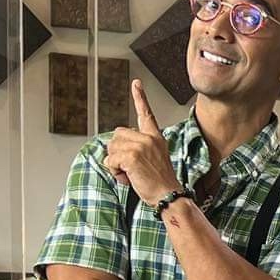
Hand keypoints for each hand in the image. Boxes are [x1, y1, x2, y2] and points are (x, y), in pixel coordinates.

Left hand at [101, 81, 182, 207]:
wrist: (168, 196)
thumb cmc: (160, 182)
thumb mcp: (154, 159)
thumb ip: (139, 148)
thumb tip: (117, 149)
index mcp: (155, 137)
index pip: (146, 114)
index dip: (140, 97)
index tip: (136, 83)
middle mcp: (148, 138)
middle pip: (118, 134)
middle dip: (117, 151)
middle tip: (130, 167)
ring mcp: (141, 146)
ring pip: (112, 147)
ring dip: (115, 162)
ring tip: (130, 173)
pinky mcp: (132, 156)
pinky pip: (111, 159)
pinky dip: (114, 170)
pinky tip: (127, 177)